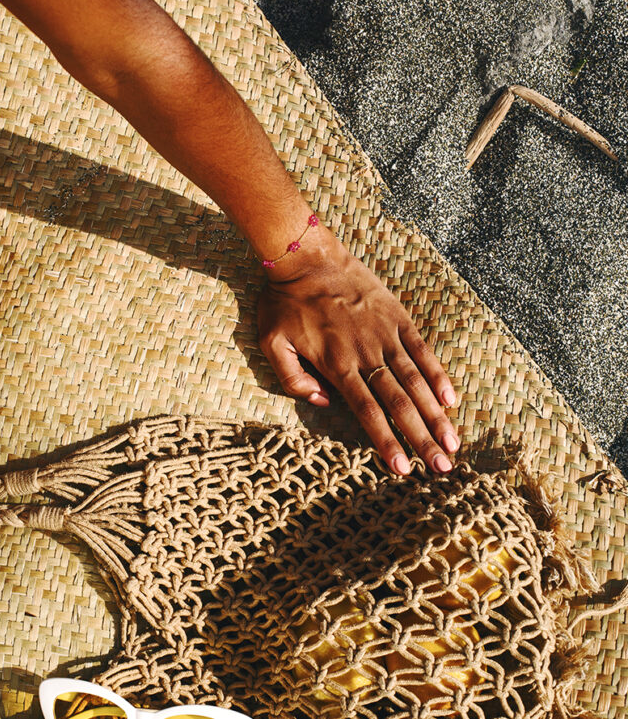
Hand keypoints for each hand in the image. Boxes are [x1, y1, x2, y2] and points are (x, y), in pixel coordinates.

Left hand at [257, 227, 459, 474]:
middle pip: (399, 403)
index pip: (367, 413)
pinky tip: (451, 399)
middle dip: (422, 439)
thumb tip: (323, 403)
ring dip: (436, 414)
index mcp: (337, 365)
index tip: (404, 470)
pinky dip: (437, 374)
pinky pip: (421, 349)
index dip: (387, 443)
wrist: (307, 257)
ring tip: (453, 442)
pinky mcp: (396, 316)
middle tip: (442, 467)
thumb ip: (293, 379)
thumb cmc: (285, 301)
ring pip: (415, 381)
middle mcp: (366, 354)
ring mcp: (385, 334)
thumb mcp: (272, 343)